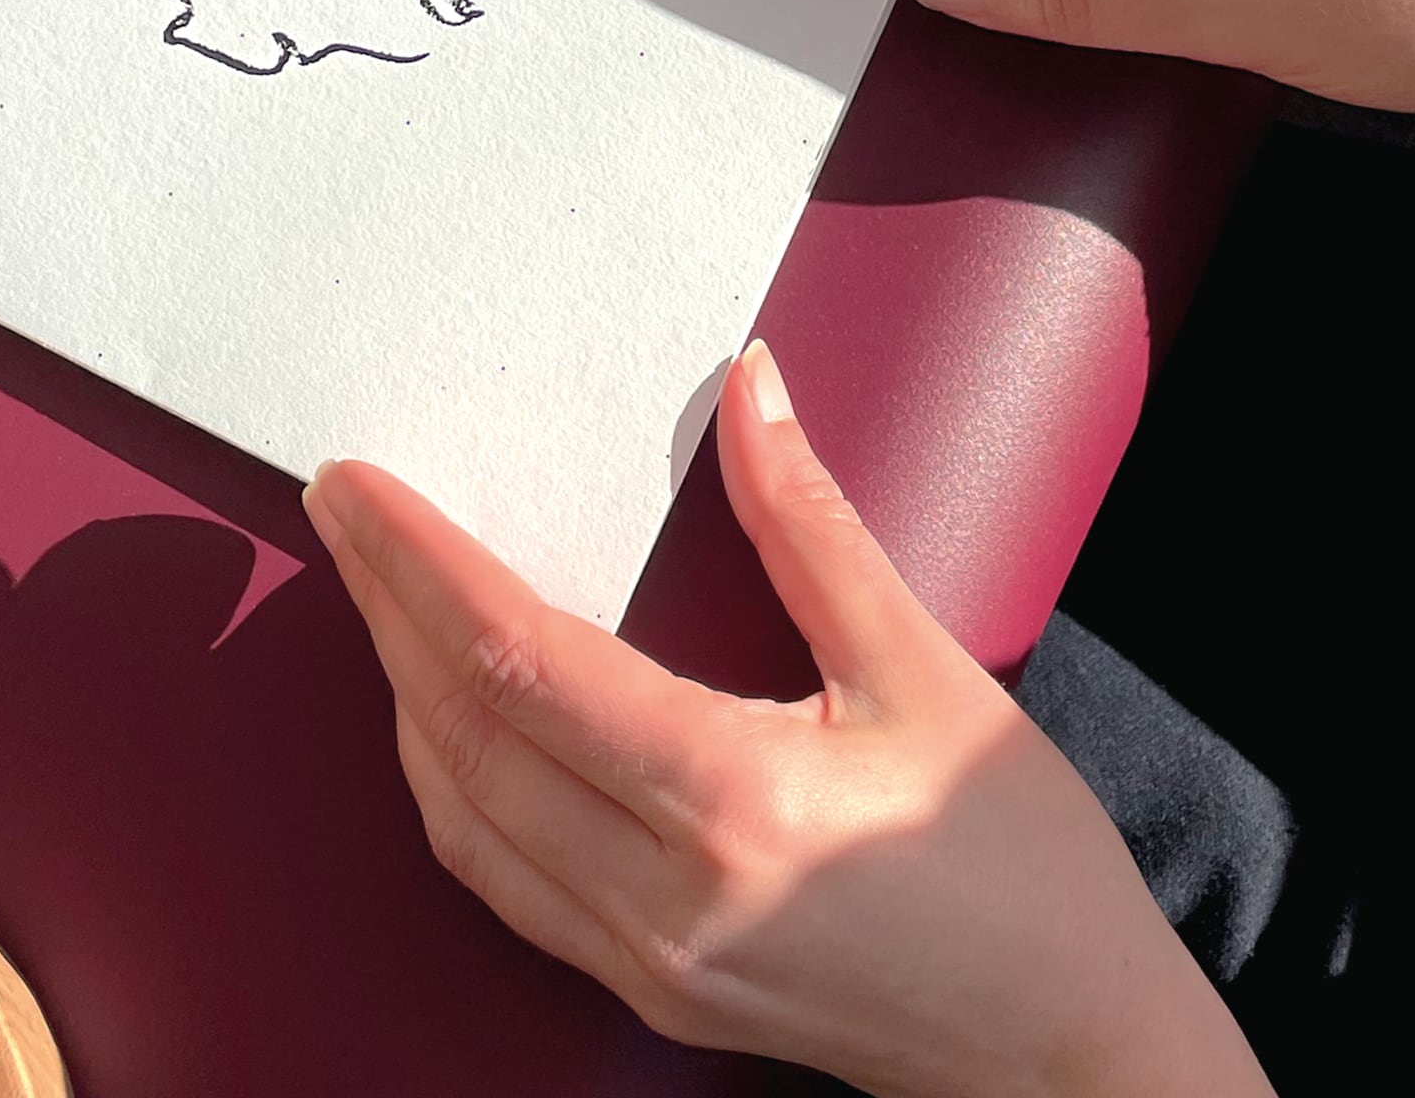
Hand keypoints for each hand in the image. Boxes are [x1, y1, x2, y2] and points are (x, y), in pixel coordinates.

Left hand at [304, 345, 1272, 1097]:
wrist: (1077, 1060)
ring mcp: (646, 963)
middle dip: (382, 607)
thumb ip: (809, 522)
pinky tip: (441, 717)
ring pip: (461, 817)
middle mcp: (666, 898)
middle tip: (338, 508)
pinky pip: (501, 881)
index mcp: (735, 804)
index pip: (519, 660)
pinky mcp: (648, 993)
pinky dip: (448, 783)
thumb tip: (749, 384)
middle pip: (463, 730)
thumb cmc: (1022, 867)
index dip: (422, 562)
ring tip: (375, 589)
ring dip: (402, 693)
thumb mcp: (925, 668)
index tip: (359, 486)